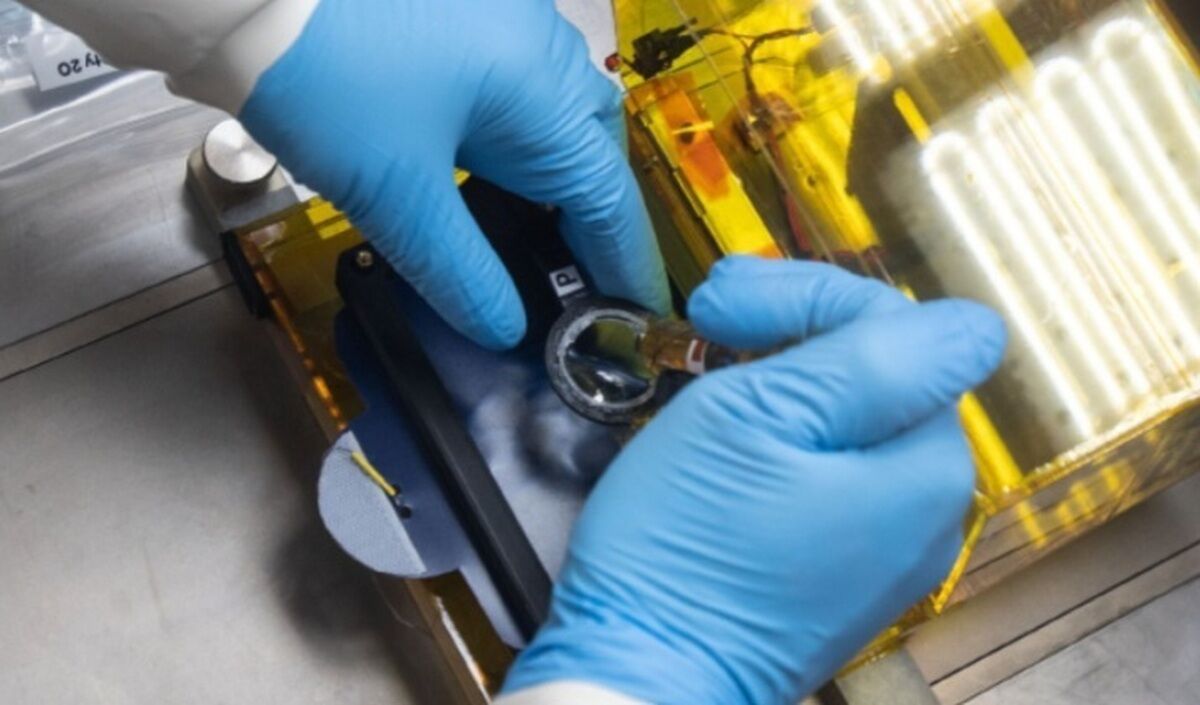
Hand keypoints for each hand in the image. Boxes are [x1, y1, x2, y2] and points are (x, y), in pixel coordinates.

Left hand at [239, 0, 669, 348]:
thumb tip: (503, 327)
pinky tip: (481, 177)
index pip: (607, 195)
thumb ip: (461, 271)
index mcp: (543, 88)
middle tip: (576, 281)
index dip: (624, 263)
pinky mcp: (462, 17)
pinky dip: (512, 146)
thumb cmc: (327, 78)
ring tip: (528, 240)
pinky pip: (514, 91)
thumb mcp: (396, 195)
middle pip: (591, 149)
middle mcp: (540, 47)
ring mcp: (503, 22)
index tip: (634, 316)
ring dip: (549, 181)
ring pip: (553, 117)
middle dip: (590, 219)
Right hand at [503, 257, 1006, 704]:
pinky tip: (732, 434)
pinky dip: (786, 438)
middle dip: (796, 331)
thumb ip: (865, 359)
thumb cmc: (681, 552)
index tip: (725, 304)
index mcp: (924, 470)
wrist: (639, 675)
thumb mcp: (756, 417)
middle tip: (709, 323)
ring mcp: (891, 550)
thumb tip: (971, 324)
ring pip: (855, 420)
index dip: (808, 298)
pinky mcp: (847, 572)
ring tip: (712, 372)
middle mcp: (930, 515)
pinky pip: (834, 475)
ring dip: (786, 380)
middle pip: (884, 372)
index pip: (899, 327)